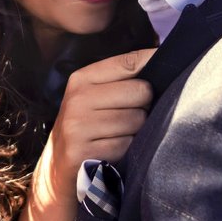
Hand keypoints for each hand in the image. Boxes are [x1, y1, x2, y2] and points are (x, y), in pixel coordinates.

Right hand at [48, 48, 155, 184]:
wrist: (56, 166)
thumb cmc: (86, 125)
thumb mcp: (93, 96)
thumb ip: (121, 77)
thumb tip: (159, 54)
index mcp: (81, 79)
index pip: (129, 63)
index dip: (152, 64)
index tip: (165, 69)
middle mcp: (78, 99)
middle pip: (140, 91)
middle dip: (144, 104)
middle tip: (132, 113)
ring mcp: (78, 126)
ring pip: (138, 120)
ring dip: (137, 130)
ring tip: (122, 133)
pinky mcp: (83, 152)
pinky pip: (128, 145)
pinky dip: (128, 149)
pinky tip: (115, 149)